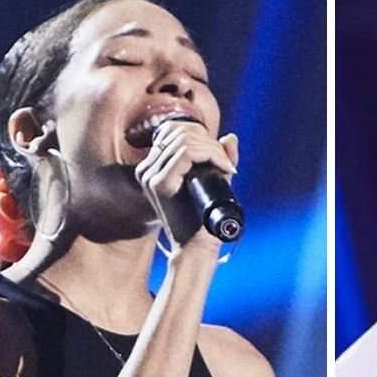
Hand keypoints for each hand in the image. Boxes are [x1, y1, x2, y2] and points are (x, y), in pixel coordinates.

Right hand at [135, 122, 238, 250]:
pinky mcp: (159, 183)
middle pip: (180, 131)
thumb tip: (229, 137)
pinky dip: (211, 155)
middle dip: (210, 142)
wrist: (197, 246)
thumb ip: (220, 158)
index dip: (202, 135)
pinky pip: (186, 153)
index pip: (174, 130)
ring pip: (185, 140)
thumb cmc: (204, 218)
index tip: (221, 157)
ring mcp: (149, 175)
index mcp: (153, 166)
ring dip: (214, 150)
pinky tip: (224, 169)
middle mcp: (146, 168)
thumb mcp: (215, 181)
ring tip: (227, 168)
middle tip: (227, 164)